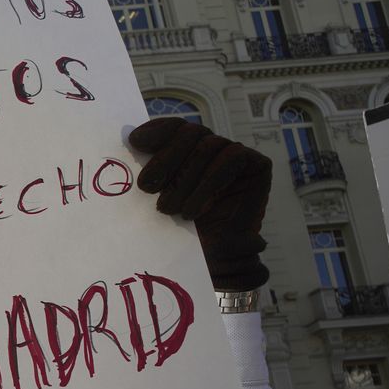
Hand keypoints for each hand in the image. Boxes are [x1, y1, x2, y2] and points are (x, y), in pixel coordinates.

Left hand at [128, 118, 272, 292]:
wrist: (211, 261)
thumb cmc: (181, 232)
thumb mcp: (159, 196)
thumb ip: (151, 171)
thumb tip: (131, 142)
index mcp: (189, 149)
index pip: (174, 127)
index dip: (156, 130)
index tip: (135, 143)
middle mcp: (213, 147)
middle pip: (189, 133)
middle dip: (165, 159)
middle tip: (146, 187)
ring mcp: (235, 154)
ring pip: (207, 147)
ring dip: (185, 181)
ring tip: (170, 210)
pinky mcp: (257, 165)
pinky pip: (231, 158)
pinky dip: (209, 183)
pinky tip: (194, 209)